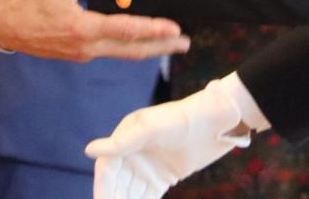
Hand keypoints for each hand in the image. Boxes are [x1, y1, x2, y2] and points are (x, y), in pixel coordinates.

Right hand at [0, 0, 190, 60]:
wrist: (2, 25)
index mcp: (82, 28)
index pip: (125, 30)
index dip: (152, 30)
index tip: (174, 29)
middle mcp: (86, 47)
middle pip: (131, 50)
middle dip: (161, 46)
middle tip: (185, 42)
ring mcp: (83, 54)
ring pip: (123, 53)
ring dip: (148, 48)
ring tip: (172, 42)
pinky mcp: (79, 54)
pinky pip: (111, 51)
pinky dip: (131, 46)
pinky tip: (142, 39)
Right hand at [87, 76, 250, 197]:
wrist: (218, 121)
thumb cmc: (183, 118)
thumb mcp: (152, 128)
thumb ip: (122, 142)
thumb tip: (89, 151)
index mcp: (125, 137)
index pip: (107, 168)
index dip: (103, 189)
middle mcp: (132, 154)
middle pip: (116, 185)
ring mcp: (147, 168)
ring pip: (130, 194)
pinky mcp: (162, 179)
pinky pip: (147, 198)